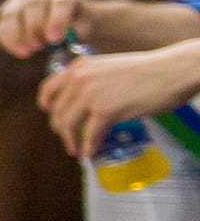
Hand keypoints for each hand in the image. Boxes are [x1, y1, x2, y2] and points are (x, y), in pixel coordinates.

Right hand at [0, 0, 85, 56]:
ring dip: (18, 34)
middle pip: (34, 1)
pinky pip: (1, 26)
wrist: (68, 25)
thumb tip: (65, 36)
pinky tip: (21, 53)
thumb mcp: (86, 26)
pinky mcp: (7, 14)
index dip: (57, 19)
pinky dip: (9, 41)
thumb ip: (78, 29)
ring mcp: (19, 0)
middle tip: (40, 46)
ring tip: (29, 51)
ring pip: (11, 13)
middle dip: (35, 25)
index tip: (55, 39)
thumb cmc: (79, 24)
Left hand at [40, 44, 199, 158]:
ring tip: (77, 150)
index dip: (48, 108)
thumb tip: (78, 103)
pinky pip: (90, 135)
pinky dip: (89, 147)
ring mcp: (91, 95)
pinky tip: (90, 153)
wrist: (172, 71)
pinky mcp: (106, 110)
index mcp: (77, 67)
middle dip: (62, 130)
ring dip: (71, 142)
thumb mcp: (107, 68)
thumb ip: (89, 82)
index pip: (48, 90)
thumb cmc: (146, 71)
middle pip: (57, 112)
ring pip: (68, 125)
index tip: (54, 118)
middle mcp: (79, 79)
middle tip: (70, 140)